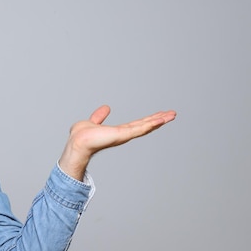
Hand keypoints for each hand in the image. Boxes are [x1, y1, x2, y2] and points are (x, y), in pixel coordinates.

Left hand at [58, 105, 175, 179]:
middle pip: (145, 125)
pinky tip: (161, 120)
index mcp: (118, 131)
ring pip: (146, 126)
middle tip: (172, 114)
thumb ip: (100, 116)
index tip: (159, 115)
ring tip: (172, 115)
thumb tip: (106, 108)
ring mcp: (124, 135)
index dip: (148, 119)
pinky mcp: (123, 135)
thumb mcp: (93, 122)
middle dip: (159, 120)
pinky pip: (140, 129)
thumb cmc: (82, 136)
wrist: (78, 142)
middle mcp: (124, 134)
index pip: (137, 124)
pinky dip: (151, 124)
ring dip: (160, 120)